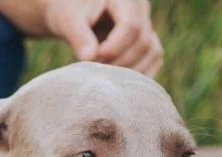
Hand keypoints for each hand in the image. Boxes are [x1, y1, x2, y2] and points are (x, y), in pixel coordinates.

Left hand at [45, 0, 162, 75]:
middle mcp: (141, 9)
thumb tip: (90, 58)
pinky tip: (117, 82)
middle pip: (143, 42)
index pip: (131, 25)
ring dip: (129, 72)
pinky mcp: (147, 42)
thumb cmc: (69, 13)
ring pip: (152, 52)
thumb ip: (79, 37)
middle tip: (95, 71)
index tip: (93, 60)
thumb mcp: (68, 21)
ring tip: (103, 76)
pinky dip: (138, 75)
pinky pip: (153, 60)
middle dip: (119, 62)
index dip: (114, 48)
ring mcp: (147, 25)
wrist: (73, 15)